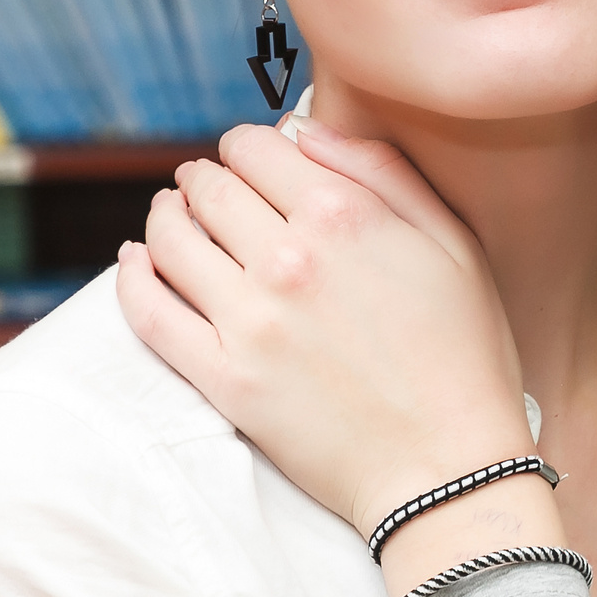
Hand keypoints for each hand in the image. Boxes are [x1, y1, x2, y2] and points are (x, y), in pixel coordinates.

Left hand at [115, 117, 537, 544]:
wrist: (448, 467)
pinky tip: (135, 262)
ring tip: (170, 216)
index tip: (246, 156)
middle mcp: (288, 259)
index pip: (255, 147)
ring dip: (164, 216)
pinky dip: (132, 277)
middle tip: (203, 185)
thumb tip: (305, 129)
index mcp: (344, 216)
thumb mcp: (452, 242)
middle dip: (202, 178)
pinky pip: (149, 314)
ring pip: (170, 240)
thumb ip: (382, 171)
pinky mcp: (224, 379)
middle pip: (208, 188)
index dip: (244, 145)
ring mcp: (249, 322)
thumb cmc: (464, 352)